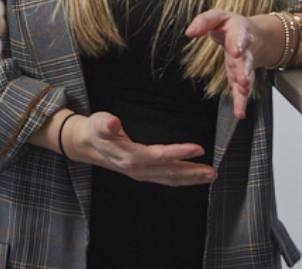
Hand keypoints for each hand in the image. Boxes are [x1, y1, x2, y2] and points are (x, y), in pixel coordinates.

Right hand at [66, 112, 215, 185]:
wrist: (88, 145)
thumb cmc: (96, 131)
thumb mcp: (98, 123)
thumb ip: (105, 124)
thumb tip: (113, 123)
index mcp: (130, 157)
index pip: (159, 156)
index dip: (179, 152)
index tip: (198, 148)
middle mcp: (138, 169)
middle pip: (169, 173)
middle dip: (192, 173)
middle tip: (212, 172)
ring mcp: (142, 173)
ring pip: (170, 178)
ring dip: (190, 178)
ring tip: (209, 175)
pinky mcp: (144, 172)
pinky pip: (166, 177)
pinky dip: (181, 177)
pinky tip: (192, 175)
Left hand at [186, 9, 277, 118]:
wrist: (254, 36)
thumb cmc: (232, 26)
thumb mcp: (218, 17)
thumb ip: (203, 21)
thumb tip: (189, 32)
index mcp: (240, 32)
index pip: (240, 37)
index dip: (238, 43)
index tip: (236, 50)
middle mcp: (245, 51)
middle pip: (246, 60)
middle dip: (245, 70)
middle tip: (243, 79)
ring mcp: (244, 66)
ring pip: (246, 76)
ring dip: (245, 85)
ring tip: (243, 91)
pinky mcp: (241, 78)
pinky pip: (242, 91)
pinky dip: (241, 102)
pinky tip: (239, 113)